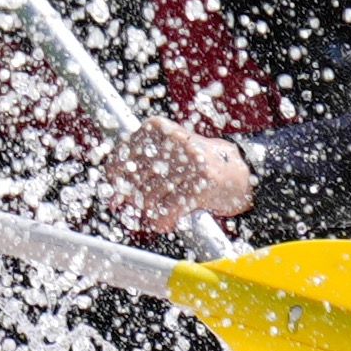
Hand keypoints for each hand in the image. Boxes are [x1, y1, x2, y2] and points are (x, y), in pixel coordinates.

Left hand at [103, 117, 255, 232]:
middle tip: (142, 207)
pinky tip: (166, 223)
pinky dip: (162, 221)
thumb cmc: (192, 167)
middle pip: (134, 181)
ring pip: (149, 197)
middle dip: (134, 201)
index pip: (121, 158)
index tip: (117, 197)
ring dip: (150, 213)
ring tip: (160, 213)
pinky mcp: (202, 182)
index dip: (115, 182)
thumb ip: (136, 172)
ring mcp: (189, 161)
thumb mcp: (164, 157)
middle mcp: (172, 140)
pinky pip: (168, 209)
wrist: (236, 173)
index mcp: (157, 128)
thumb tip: (114, 200)